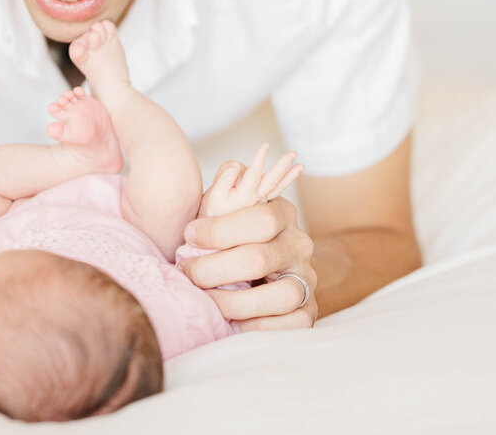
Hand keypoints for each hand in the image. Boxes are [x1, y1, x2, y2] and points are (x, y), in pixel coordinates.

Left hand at [181, 166, 317, 328]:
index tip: (189, 236)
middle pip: (261, 259)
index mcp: (282, 213)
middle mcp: (300, 245)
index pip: (261, 218)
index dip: (221, 229)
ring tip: (207, 301)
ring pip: (281, 295)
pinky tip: (232, 324)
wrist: (255, 274)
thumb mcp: (222, 211)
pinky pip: (292, 325)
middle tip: (187, 273)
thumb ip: (222, 193)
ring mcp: (307, 280)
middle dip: (214, 268)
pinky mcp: (308, 312)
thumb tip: (231, 169)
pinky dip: (258, 328)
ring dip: (234, 302)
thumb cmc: (228, 238)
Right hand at [200, 143, 301, 217]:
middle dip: (282, 166)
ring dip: (289, 176)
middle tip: (294, 153)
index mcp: (244, 197)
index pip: (254, 174)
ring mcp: (260, 204)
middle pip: (272, 180)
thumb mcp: (212, 195)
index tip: (266, 145)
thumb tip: (239, 166)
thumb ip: (226, 176)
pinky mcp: (259, 205)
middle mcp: (256, 200)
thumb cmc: (211, 215)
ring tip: (301, 166)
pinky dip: (283, 184)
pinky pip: (274, 192)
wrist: (215, 240)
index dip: (260, 159)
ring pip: (277, 187)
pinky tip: (289, 177)